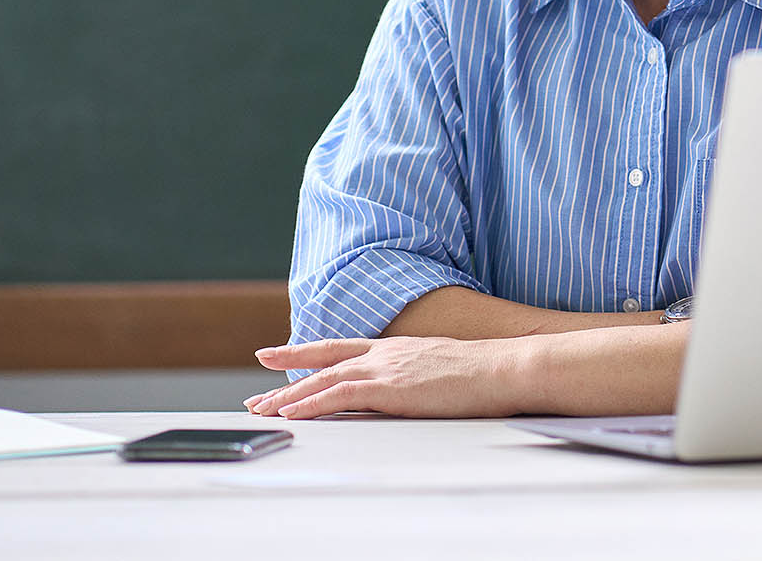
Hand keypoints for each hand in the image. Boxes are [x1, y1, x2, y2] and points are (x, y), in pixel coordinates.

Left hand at [247, 335, 538, 419]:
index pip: (341, 347)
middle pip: (324, 363)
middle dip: (286, 379)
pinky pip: (339, 395)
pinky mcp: (390, 387)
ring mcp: (386, 368)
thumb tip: (411, 389)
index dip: (305, 352)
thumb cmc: (486, 373)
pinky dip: (311, 404)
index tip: (276, 355)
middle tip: (256, 395)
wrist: (505, 368)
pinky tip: (292, 413)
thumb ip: (417, 375)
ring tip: (262, 410)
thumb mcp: (442, 368)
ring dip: (289, 396)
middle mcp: (385, 353)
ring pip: (324, 380)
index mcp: (397, 347)